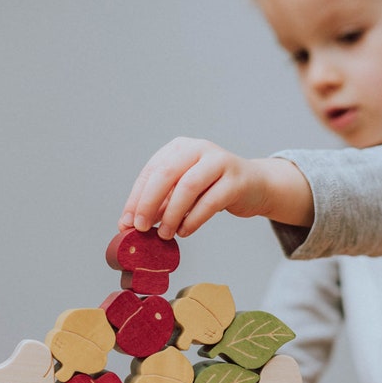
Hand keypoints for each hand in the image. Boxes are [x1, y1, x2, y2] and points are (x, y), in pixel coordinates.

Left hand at [119, 137, 267, 239]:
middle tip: (142, 228)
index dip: (136, 199)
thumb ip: (159, 205)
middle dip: (149, 204)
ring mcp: (218, 161)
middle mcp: (197, 148)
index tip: (127, 223)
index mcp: (179, 148)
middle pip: (166, 175)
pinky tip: (185, 231)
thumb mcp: (181, 193)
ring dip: (172, 214)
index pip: (150, 172)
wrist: (254, 186)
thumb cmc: (212, 189)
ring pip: (188, 187)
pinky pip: (210, 201)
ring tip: (165, 234)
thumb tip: (129, 224)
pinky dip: (193, 219)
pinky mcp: (236, 180)